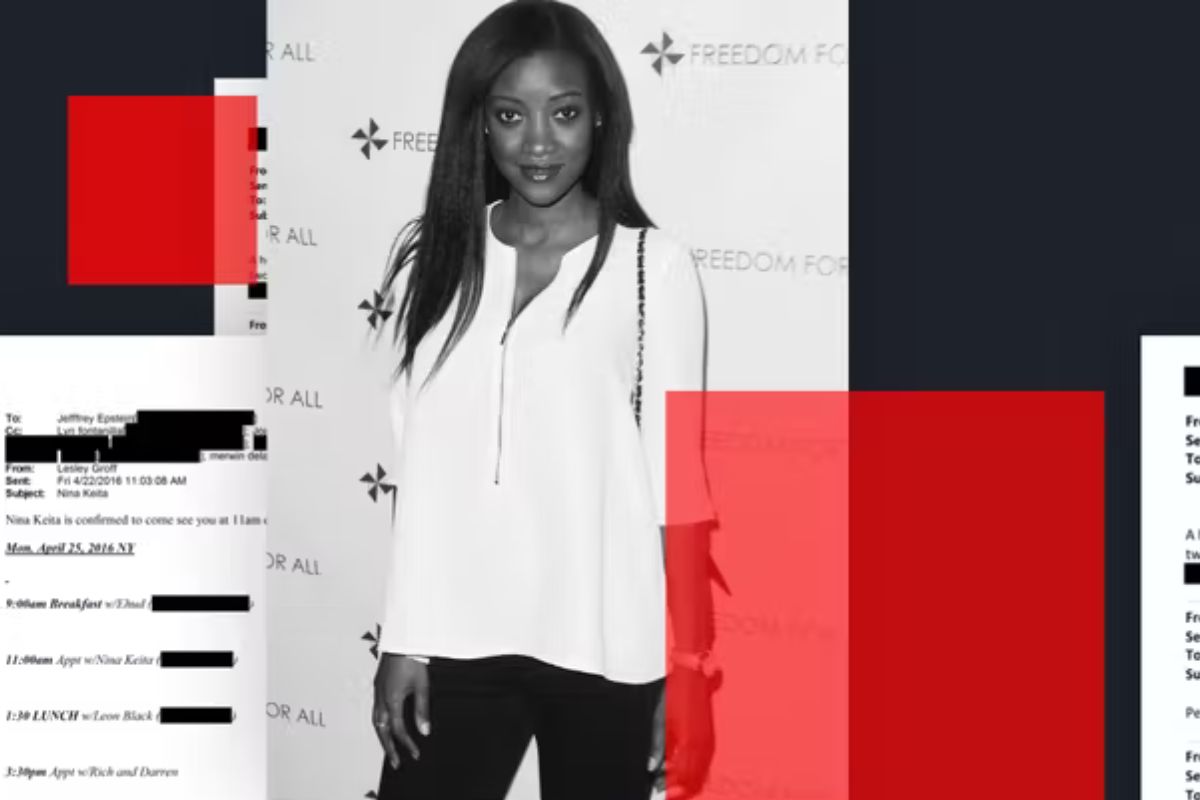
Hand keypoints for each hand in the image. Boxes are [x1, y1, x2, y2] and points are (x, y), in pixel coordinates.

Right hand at [372, 654, 430, 767]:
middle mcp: (381, 697)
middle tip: (395, 762)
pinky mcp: (378, 685)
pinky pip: (376, 710)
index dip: (406, 743)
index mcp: (391, 699)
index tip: (415, 754)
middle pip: (381, 729)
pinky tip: (387, 725)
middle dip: (388, 747)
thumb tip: (424, 732)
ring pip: (376, 720)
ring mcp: (377, 691)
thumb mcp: (422, 686)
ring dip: (382, 736)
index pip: (398, 729)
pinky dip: (381, 723)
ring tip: (390, 748)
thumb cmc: (413, 660)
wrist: (403, 639)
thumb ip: (422, 710)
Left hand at [648, 668, 714, 797]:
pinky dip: (693, 770)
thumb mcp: (659, 722)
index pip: (683, 777)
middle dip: (678, 787)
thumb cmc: (675, 696)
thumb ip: (657, 747)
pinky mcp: (708, 737)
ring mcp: (708, 742)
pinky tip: (682, 770)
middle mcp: (703, 745)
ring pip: (699, 772)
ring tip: (670, 784)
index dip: (671, 787)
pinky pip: (703, 761)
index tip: (659, 790)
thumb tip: (652, 766)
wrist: (692, 677)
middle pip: (692, 778)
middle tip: (662, 789)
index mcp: (690, 743)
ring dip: (685, 780)